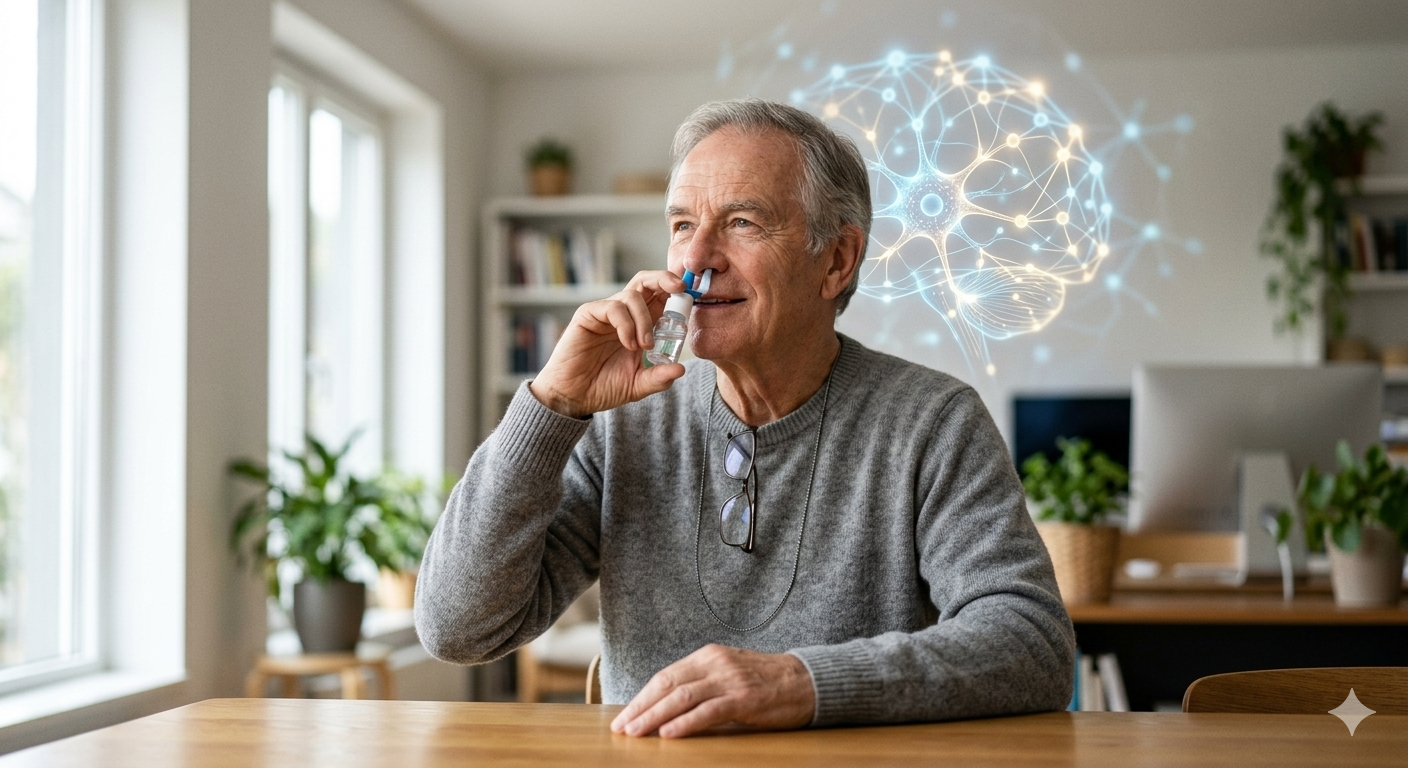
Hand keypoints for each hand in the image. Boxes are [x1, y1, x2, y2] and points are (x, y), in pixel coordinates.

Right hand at [531, 271, 687, 417]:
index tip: (691, 297)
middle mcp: (624, 314)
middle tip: (679, 288)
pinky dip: (626, 325)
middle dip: (664, 279)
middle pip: (646, 281)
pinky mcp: (588, 315)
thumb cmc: (603, 387)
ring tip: (644, 346)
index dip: (676, 293)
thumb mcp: (638, 385)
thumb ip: (659, 378)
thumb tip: (681, 369)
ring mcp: (606, 313)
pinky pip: (613, 308)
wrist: (573, 397)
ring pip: (632, 294)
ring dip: (645, 320)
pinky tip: (627, 344)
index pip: (660, 297)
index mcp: (640, 325)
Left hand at [609, 644, 814, 737]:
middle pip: (668, 684)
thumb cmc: (766, 682)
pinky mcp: (745, 699)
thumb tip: (665, 709)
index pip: (665, 676)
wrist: (807, 680)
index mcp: (708, 656)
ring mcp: (730, 680)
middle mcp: (715, 663)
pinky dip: (686, 722)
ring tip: (636, 733)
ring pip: (682, 697)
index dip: (642, 697)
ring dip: (655, 716)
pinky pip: (709, 710)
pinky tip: (669, 733)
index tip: (624, 716)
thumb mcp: (728, 675)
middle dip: (641, 708)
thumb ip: (701, 685)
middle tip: (622, 729)